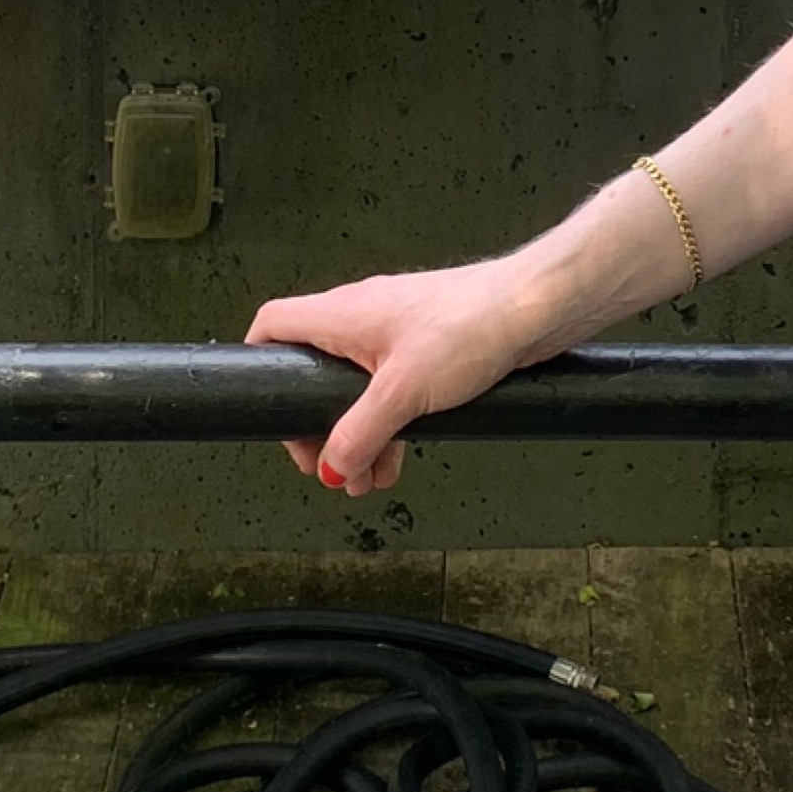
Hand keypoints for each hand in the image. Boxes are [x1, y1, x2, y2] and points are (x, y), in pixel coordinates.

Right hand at [244, 254, 559, 492]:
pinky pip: (389, 393)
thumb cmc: (466, 329)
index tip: (268, 408)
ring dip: (355, 436)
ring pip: (354, 390)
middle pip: (313, 370)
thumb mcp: (403, 393)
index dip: (260, 362)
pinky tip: (396, 462)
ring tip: (363, 481)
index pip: (274, 325)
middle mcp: (361, 319)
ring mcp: (394, 334)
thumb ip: (360, 434)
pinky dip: (387, 427)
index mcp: (341, 315)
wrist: (533, 310)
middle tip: (326, 466)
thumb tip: (330, 468)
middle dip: (316, 424)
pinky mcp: (426, 350)